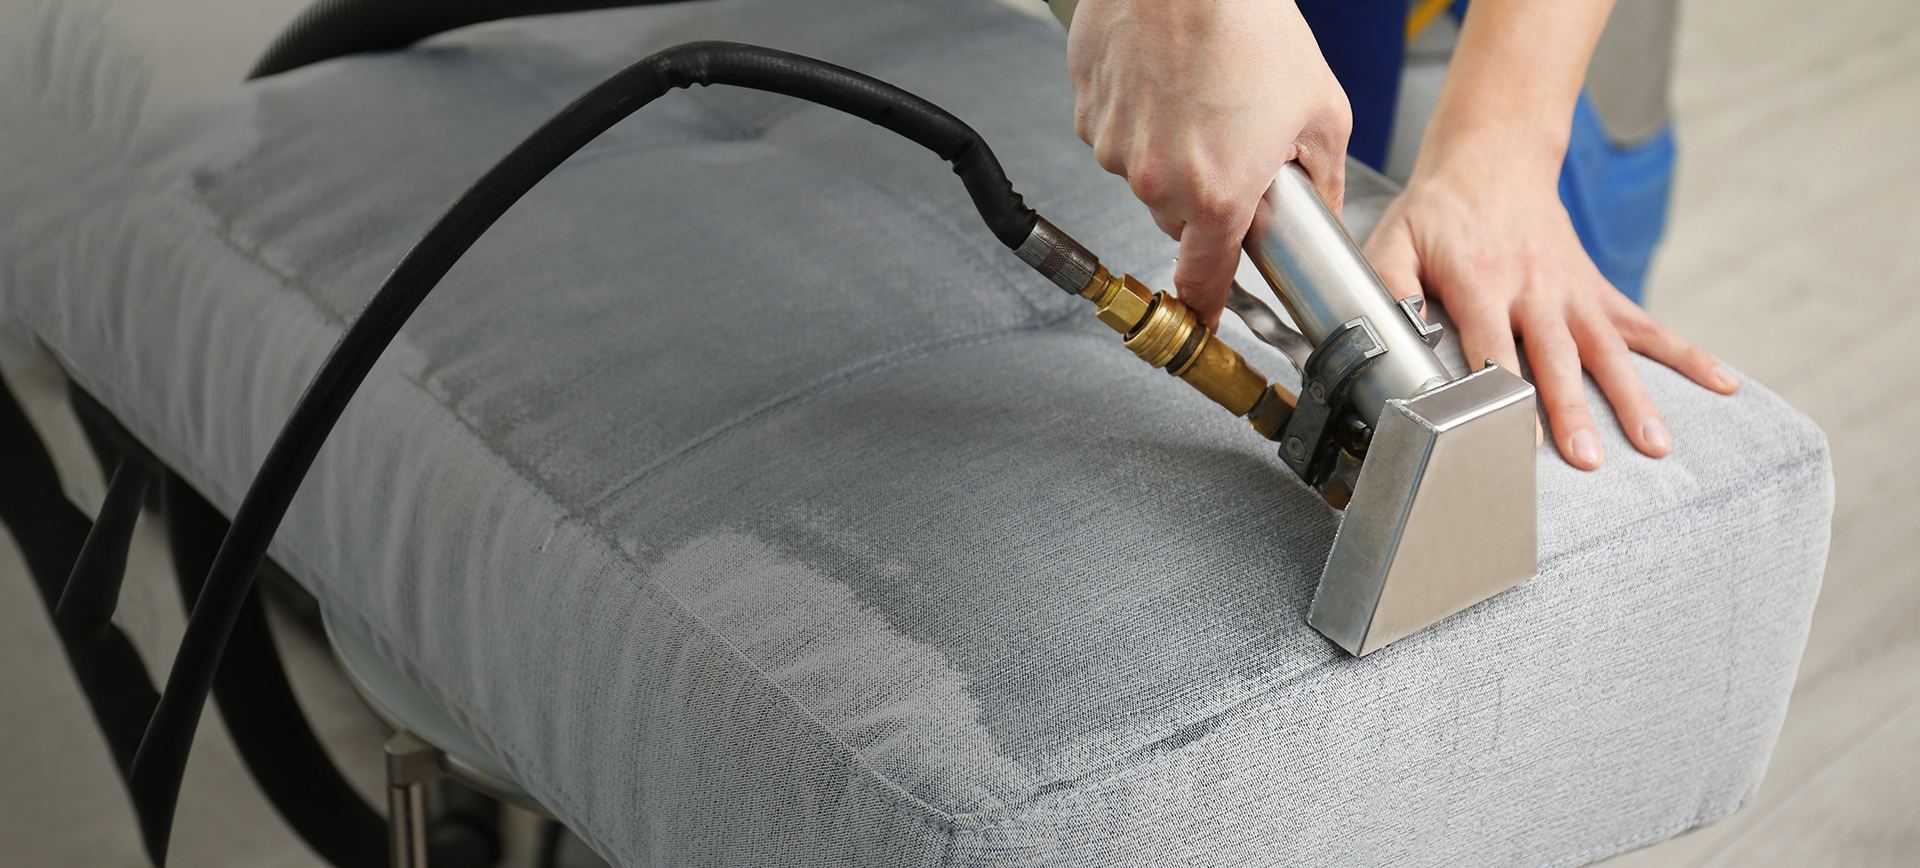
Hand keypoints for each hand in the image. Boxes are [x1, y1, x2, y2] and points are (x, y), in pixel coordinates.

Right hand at [1067, 0, 1349, 326]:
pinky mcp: (1088, 111)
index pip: (1203, 281)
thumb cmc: (1249, 23)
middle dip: (1201, 196)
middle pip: (1175, 219)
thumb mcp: (1320, 108)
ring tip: (1200, 95)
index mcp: (1217, 194)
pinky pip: (1114, 131)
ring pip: (1142, 173)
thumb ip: (1320, 177)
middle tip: (1230, 144)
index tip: (1207, 310)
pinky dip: (1137, 115)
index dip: (1208, 302)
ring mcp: (1114, 147)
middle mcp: (1157, 182)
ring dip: (1168, 151)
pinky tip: (1166, 78)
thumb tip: (1321, 207)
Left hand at [1364, 163, 1740, 469]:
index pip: (1493, 346)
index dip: (1502, 391)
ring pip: (1608, 349)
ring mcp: (1572, 290)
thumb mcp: (1392, 240)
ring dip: (1634, 397)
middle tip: (1590, 457)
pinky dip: (1687, 355)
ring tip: (1656, 444)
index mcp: (1480, 281)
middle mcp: (1534, 287)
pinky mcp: (1595, 291)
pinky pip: (1645, 326)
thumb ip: (1384, 286)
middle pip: (1557, 356)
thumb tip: (1381, 334)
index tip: (1511, 435)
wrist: (1491, 159)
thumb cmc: (1436, 212)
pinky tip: (1722, 386)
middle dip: (1574, 409)